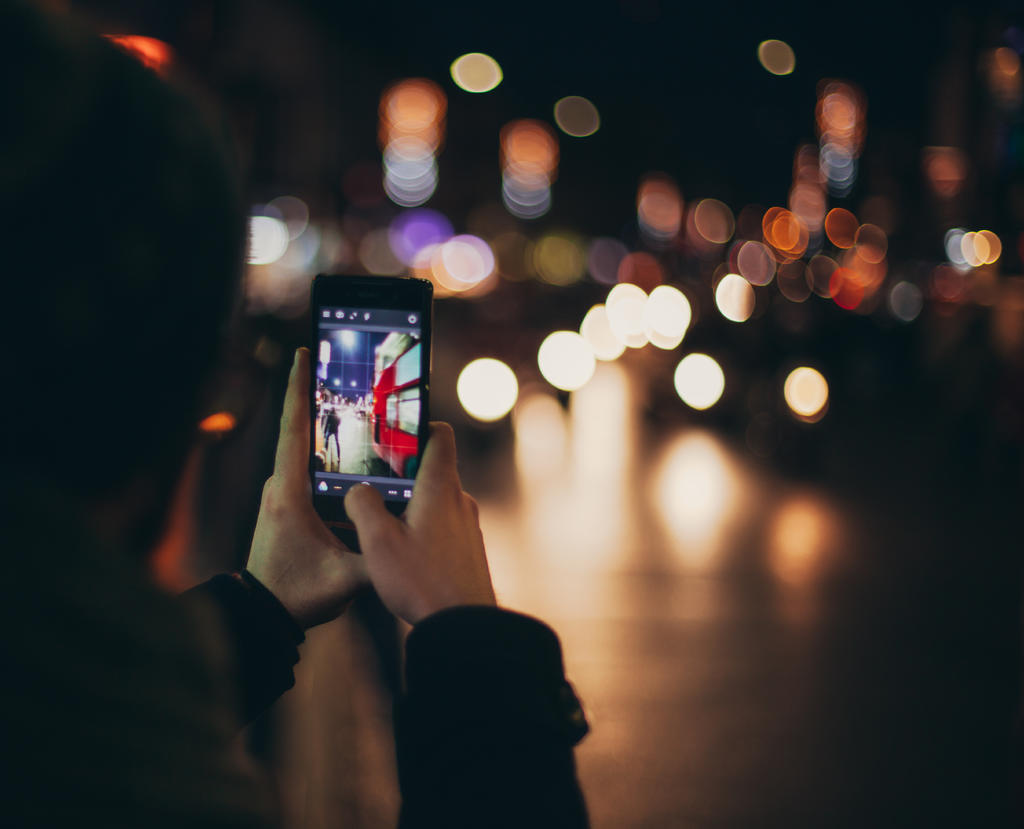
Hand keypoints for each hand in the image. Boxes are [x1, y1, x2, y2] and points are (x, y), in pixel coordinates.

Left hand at [247, 348, 366, 628]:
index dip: (299, 389)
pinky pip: (308, 469)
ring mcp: (281, 495)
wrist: (263, 614)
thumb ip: (380, 558)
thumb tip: (415, 537)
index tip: (302, 353)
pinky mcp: (286, 504)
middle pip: (301, 429)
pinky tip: (350, 449)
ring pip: (306, 450)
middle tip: (339, 364)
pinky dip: (327, 454)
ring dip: (324, 425)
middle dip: (319, 395)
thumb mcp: (346, 580)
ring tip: (350, 399)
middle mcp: (280, 486)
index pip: (294, 429)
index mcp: (289, 493)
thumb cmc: (296, 594)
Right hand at [344, 422, 495, 624]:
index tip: (394, 434)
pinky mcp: (468, 548)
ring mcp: (468, 525)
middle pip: (433, 469)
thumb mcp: (378, 542)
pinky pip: (444, 525)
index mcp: (440, 487)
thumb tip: (358, 489)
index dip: (419, 426)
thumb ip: (363, 505)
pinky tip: (404, 552)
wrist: (464, 625)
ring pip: (436, 500)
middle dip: (402, 473)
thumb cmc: (423, 581)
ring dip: (411, 505)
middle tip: (372, 484)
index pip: (440, 435)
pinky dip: (423, 528)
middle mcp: (460, 500)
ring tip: (383, 524)